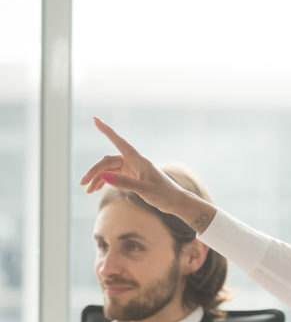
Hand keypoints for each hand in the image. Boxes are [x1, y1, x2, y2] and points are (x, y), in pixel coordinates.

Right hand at [79, 117, 215, 231]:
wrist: (176, 202)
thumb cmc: (164, 194)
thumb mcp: (144, 189)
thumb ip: (124, 182)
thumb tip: (103, 176)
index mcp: (138, 160)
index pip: (119, 141)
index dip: (107, 130)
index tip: (95, 119)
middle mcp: (133, 162)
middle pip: (107, 161)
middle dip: (94, 171)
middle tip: (83, 184)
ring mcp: (132, 169)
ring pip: (108, 169)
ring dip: (97, 178)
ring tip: (88, 190)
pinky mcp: (132, 177)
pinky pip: (113, 176)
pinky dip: (104, 181)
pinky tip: (95, 189)